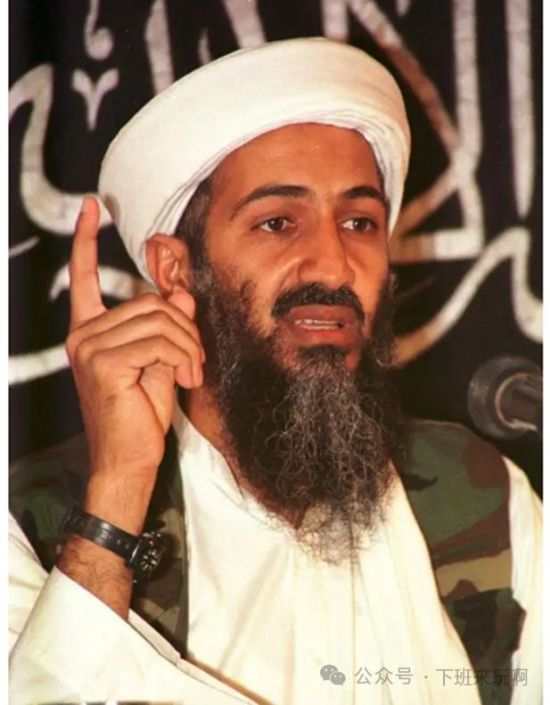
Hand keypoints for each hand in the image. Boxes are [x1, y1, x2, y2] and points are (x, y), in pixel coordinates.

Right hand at [66, 196, 204, 485]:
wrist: (130, 459)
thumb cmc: (141, 412)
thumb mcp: (160, 360)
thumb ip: (167, 324)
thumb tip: (180, 292)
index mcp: (91, 330)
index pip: (84, 277)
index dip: (87, 241)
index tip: (93, 207)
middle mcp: (83, 333)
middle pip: (151, 302)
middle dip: (185, 329)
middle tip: (194, 362)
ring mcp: (89, 346)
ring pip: (160, 319)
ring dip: (188, 346)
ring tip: (189, 373)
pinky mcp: (103, 361)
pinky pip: (161, 340)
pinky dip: (182, 356)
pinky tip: (182, 379)